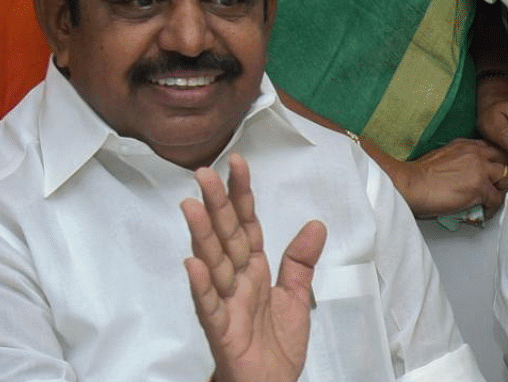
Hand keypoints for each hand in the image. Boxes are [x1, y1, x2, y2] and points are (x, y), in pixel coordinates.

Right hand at [181, 154, 326, 381]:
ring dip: (202, 235)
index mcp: (254, 269)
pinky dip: (202, 285)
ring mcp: (226, 304)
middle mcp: (236, 281)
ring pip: (213, 264)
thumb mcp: (297, 297)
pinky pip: (209, 306)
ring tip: (191, 206)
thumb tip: (316, 223)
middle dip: (217, 205)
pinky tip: (193, 263)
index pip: (247, 225)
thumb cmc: (276, 345)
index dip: (242, 195)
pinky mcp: (222, 330)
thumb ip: (301, 261)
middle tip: (203, 173)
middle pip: (226, 237)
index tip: (237, 163)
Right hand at [395, 138, 507, 218]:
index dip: (498, 160)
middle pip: (506, 159)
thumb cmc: (420, 175)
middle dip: (506, 172)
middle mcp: (476, 153)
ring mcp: (480, 169)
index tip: (497, 171)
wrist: (410, 185)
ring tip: (494, 199)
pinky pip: (497, 199)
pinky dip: (493, 208)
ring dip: (502, 189)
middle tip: (501, 185)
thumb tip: (467, 173)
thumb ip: (460, 159)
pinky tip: (485, 211)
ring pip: (507, 177)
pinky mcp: (480, 187)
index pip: (494, 148)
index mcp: (467, 144)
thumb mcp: (443, 155)